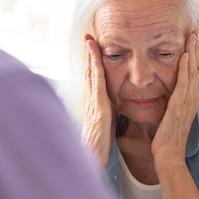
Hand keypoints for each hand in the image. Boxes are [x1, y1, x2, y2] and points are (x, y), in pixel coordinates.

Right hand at [82, 34, 115, 166]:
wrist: (93, 161)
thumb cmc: (99, 147)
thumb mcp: (104, 127)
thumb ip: (106, 115)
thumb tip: (110, 109)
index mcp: (96, 105)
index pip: (94, 79)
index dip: (93, 63)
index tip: (94, 48)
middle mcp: (92, 101)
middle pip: (90, 72)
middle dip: (89, 54)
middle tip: (88, 36)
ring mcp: (94, 104)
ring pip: (92, 75)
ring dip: (90, 56)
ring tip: (90, 40)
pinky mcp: (99, 109)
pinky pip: (98, 85)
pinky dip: (96, 69)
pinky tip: (96, 59)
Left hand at [151, 30, 198, 168]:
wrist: (168, 155)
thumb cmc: (166, 137)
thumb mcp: (170, 114)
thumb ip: (170, 101)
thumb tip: (166, 92)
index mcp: (189, 99)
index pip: (193, 71)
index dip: (193, 54)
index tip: (191, 39)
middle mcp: (192, 98)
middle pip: (196, 67)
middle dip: (196, 48)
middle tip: (195, 30)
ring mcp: (188, 101)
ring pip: (193, 71)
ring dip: (193, 52)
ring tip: (192, 35)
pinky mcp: (180, 106)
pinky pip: (184, 83)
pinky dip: (185, 69)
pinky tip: (184, 56)